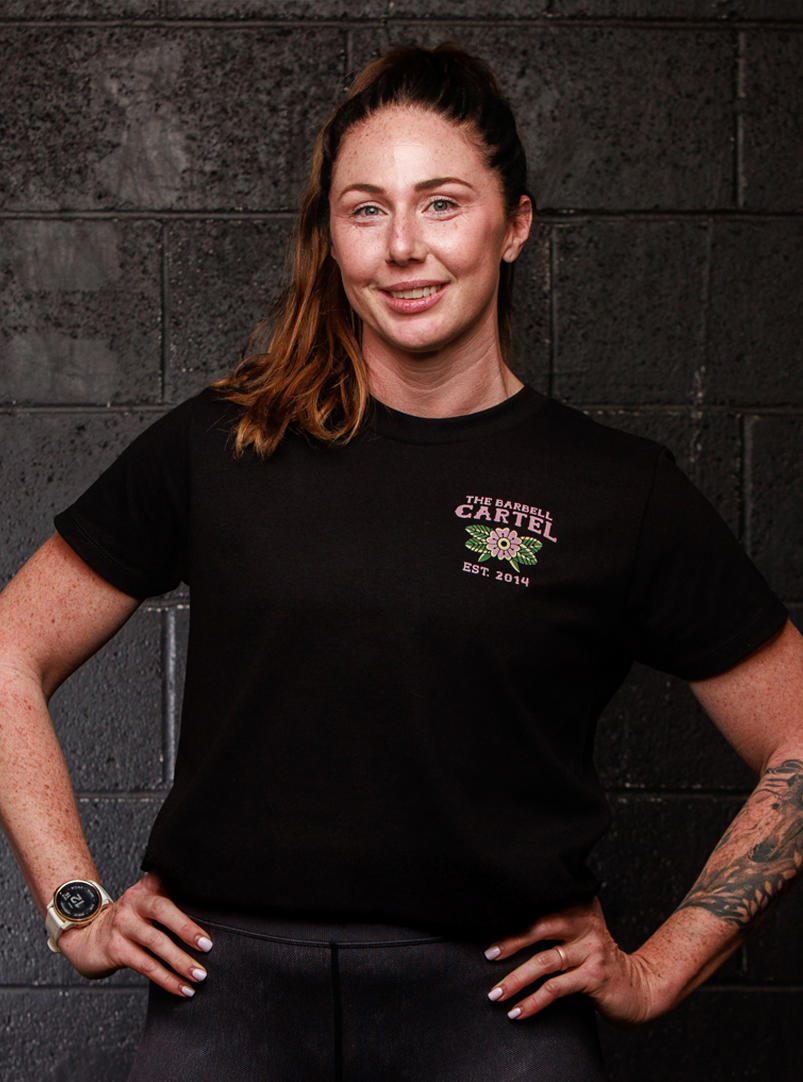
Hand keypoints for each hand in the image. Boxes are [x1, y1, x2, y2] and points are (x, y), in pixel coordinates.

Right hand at [57, 872, 212, 997]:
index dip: (190, 888)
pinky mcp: (116, 949)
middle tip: (208, 946)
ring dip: (181, 961)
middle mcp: (134, 901)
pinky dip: (167, 979)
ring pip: (156, 943)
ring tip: (199, 974)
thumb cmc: (132, 920)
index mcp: (148, 887)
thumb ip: (173, 901)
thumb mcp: (148, 903)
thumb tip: (212, 915)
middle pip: (164, 910)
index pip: (172, 882)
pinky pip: (146, 965)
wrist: (88, 935)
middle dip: (188, 929)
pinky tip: (182, 988)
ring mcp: (123, 925)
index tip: (212, 899)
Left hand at [483, 897, 669, 1026]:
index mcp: (578, 906)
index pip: (540, 906)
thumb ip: (554, 924)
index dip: (514, 915)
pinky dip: (533, 1001)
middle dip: (510, 943)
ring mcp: (591, 949)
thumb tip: (506, 929)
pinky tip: (518, 1011)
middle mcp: (585, 923)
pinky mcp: (594, 976)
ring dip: (515, 980)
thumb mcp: (579, 934)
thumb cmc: (597, 960)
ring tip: (496, 993)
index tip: (487, 923)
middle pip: (539, 927)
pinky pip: (556, 989)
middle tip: (488, 956)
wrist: (638, 987)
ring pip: (544, 962)